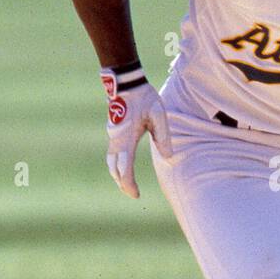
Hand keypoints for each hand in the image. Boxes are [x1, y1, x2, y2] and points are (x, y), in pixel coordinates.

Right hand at [102, 75, 172, 197]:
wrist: (127, 83)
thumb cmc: (144, 98)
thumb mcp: (159, 114)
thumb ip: (163, 136)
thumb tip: (168, 157)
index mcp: (127, 137)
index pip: (125, 167)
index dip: (129, 183)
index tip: (136, 195)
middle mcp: (116, 139)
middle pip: (114, 168)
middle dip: (122, 183)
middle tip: (133, 193)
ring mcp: (113, 136)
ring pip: (111, 161)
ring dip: (118, 175)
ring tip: (127, 184)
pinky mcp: (113, 132)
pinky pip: (112, 154)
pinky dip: (117, 165)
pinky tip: (124, 169)